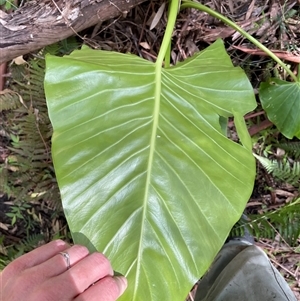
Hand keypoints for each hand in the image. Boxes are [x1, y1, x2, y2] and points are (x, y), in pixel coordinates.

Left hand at [1, 240, 126, 300]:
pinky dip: (65, 252)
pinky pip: (56, 245)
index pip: (106, 289)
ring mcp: (31, 278)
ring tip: (80, 270)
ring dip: (85, 260)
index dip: (117, 284)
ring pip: (78, 250)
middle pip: (95, 264)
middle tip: (101, 276)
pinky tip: (64, 264)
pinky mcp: (18, 267)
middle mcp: (48, 296)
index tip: (118, 283)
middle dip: (104, 269)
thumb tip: (114, 286)